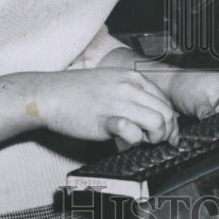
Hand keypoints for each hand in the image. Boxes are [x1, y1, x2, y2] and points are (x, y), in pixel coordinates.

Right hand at [37, 68, 178, 145]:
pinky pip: (133, 132)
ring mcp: (118, 102)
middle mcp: (129, 87)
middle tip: (154, 141)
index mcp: (132, 77)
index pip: (165, 101)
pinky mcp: (106, 120)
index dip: (169, 121)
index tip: (166, 134)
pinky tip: (124, 140)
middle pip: (167, 113)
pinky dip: (134, 140)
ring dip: (154, 138)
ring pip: (157, 123)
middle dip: (166, 132)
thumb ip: (133, 94)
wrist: (50, 95)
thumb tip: (154, 113)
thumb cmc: (77, 92)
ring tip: (140, 141)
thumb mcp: (111, 82)